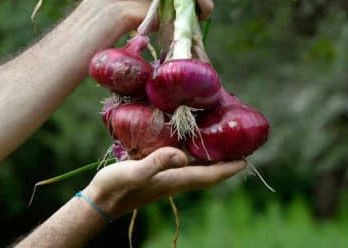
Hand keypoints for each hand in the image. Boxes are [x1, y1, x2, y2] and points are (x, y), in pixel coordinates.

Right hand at [83, 147, 245, 218]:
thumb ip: (157, 163)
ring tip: (222, 147)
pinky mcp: (158, 175)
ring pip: (198, 170)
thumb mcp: (134, 172)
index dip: (227, 169)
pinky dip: (195, 158)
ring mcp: (167, 179)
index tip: (245, 160)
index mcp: (174, 179)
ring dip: (212, 162)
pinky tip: (192, 148)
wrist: (102, 200)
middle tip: (240, 151)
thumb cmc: (116, 186)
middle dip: (225, 165)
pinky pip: (184, 166)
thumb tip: (182, 156)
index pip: (208, 175)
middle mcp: (175, 180)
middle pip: (208, 174)